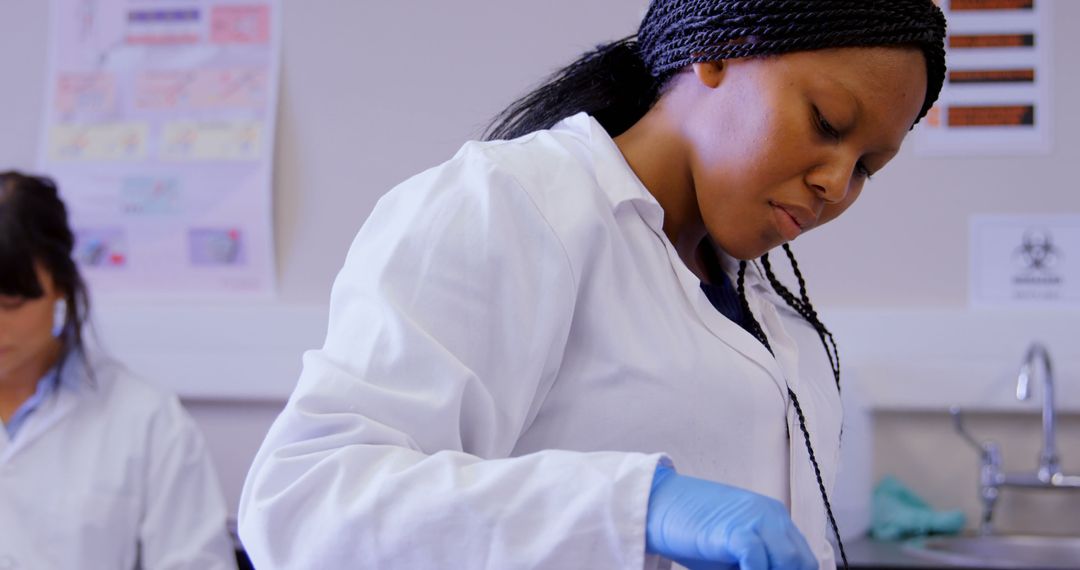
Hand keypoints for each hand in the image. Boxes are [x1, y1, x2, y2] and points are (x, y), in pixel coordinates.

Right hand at [645, 464, 817, 569]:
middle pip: (801, 563)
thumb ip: (758, 562)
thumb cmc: (692, 529)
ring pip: (789, 562)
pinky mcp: (736, 530)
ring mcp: (756, 520)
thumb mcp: (734, 549)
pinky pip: (758, 561)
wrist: (657, 502)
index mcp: (774, 518)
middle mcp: (772, 516)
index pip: (804, 560)